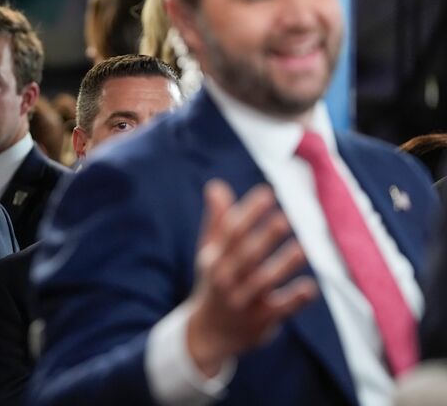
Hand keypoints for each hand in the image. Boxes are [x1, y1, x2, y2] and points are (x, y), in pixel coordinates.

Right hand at [185, 179, 317, 376]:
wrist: (209, 334)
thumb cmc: (215, 283)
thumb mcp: (211, 253)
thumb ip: (218, 220)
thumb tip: (216, 185)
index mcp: (215, 259)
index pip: (231, 232)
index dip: (249, 212)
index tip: (267, 193)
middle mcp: (226, 279)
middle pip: (246, 255)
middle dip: (264, 237)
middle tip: (285, 218)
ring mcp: (242, 301)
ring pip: (262, 282)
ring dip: (282, 265)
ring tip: (301, 248)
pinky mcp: (259, 321)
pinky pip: (278, 310)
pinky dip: (294, 299)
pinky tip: (310, 287)